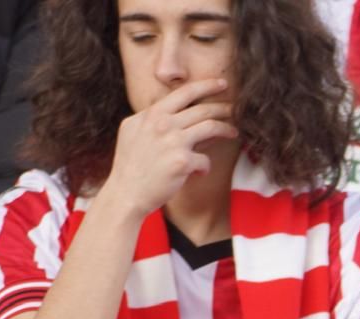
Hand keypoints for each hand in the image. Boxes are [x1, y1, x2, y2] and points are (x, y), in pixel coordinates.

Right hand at [97, 79, 236, 217]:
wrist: (125, 193)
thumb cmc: (130, 166)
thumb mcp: (132, 131)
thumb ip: (150, 118)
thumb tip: (170, 111)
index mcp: (150, 114)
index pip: (183, 93)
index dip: (205, 85)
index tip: (221, 83)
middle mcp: (162, 123)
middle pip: (201, 109)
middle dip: (222, 107)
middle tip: (234, 108)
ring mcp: (172, 141)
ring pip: (210, 127)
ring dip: (226, 129)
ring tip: (233, 132)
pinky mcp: (182, 161)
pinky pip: (205, 160)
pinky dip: (205, 167)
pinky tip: (200, 171)